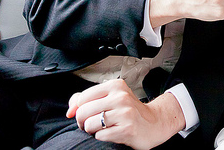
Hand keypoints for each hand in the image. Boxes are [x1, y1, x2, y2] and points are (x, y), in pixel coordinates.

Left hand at [66, 79, 184, 149]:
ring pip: (90, 124)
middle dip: (83, 122)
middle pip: (83, 112)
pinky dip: (102, 137)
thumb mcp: (111, 98)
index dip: (79, 109)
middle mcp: (121, 97)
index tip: (87, 114)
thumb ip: (87, 99)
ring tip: (102, 128)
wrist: (154, 123)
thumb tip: (70, 110)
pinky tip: (112, 132)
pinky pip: (100, 136)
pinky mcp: (126, 129)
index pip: (82, 98)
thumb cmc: (129, 111)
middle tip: (91, 124)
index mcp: (116, 86)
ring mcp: (124, 113)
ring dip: (92, 130)